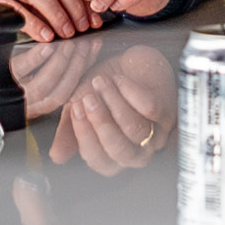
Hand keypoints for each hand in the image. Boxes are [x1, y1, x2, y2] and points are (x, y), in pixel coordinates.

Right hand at [20, 39, 177, 176]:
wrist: (131, 63)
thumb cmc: (106, 89)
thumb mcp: (81, 108)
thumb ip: (69, 131)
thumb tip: (57, 157)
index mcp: (115, 156)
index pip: (100, 161)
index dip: (85, 138)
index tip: (74, 110)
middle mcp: (138, 151)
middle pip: (120, 151)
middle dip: (101, 124)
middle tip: (86, 98)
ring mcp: (156, 133)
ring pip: (135, 129)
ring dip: (114, 104)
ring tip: (99, 83)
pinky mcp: (168, 111)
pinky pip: (151, 109)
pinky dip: (132, 93)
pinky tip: (119, 79)